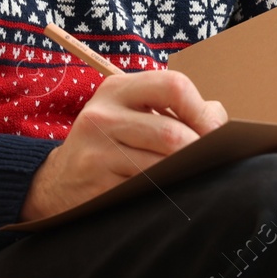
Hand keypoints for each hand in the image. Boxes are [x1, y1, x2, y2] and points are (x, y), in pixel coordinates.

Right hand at [19, 70, 226, 222]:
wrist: (58, 181)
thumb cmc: (110, 143)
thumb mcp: (132, 113)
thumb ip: (175, 109)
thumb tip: (218, 118)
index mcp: (118, 88)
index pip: (173, 86)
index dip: (202, 111)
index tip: (216, 132)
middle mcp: (103, 114)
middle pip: (170, 132)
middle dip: (199, 150)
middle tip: (211, 161)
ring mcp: (97, 150)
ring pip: (161, 165)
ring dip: (186, 173)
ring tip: (194, 175)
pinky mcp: (96, 183)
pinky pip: (146, 189)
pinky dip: (167, 191)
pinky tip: (169, 190)